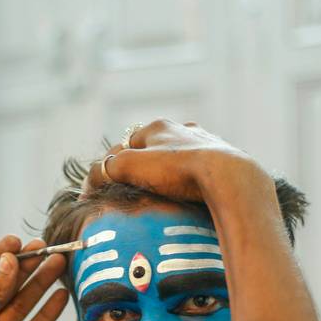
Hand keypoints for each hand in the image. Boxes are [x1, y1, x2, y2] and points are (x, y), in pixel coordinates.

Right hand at [87, 119, 271, 201]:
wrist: (228, 177)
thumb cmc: (177, 169)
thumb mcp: (131, 166)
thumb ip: (107, 169)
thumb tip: (92, 179)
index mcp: (159, 127)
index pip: (126, 144)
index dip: (113, 166)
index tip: (105, 188)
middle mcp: (183, 129)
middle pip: (154, 149)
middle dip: (144, 167)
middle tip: (136, 190)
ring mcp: (207, 143)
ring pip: (180, 157)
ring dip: (170, 172)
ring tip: (165, 194)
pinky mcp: (226, 160)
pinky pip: (202, 169)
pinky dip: (193, 179)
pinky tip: (193, 193)